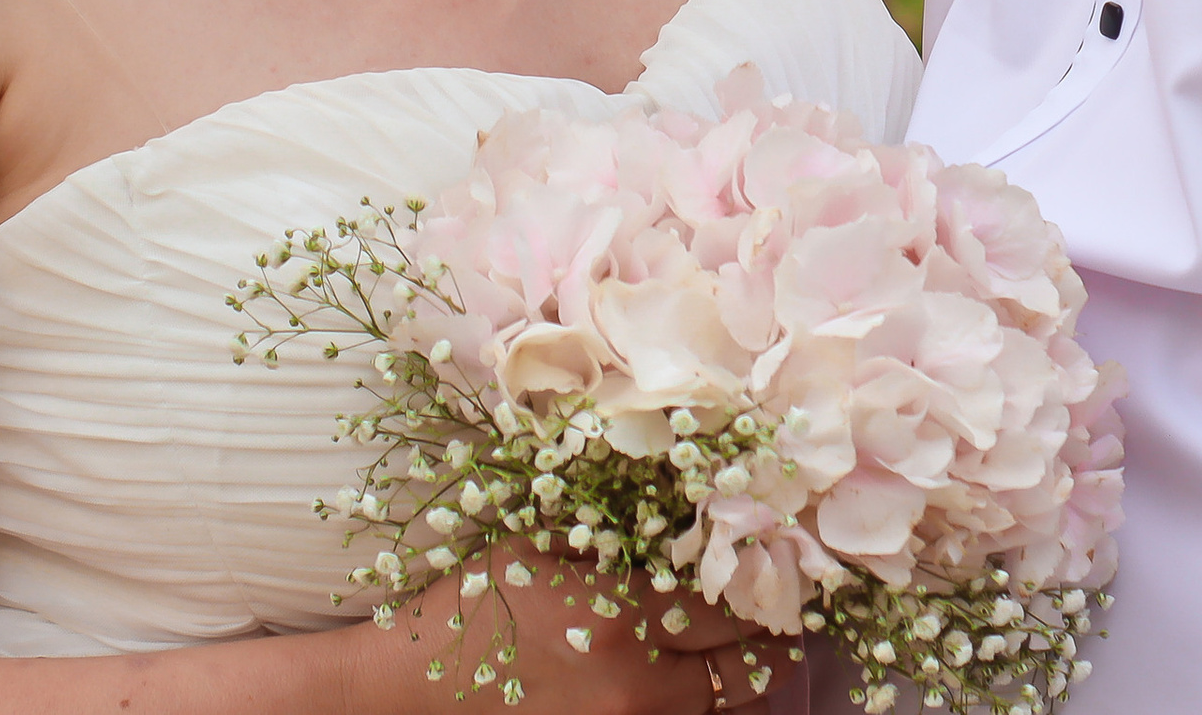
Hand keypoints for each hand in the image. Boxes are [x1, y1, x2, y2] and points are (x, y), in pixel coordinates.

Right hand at [344, 551, 807, 713]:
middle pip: (747, 663)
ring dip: (748, 673)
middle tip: (785, 602)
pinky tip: (704, 676)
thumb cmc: (479, 603)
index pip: (729, 598)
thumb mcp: (547, 544)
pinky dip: (706, 704)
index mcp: (621, 613)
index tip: (777, 555)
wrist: (417, 691)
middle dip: (773, 630)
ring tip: (761, 641)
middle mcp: (638, 679)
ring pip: (726, 705)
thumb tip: (694, 505)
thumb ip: (618, 534)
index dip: (761, 577)